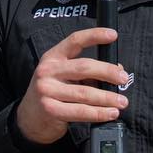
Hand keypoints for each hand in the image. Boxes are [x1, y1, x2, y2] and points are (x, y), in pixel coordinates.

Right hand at [14, 27, 129, 145]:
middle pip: (83, 67)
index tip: (113, 35)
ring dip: (107, 98)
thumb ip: (87, 72)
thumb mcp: (64, 76)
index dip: (94, 35)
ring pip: (84, 92)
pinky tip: (110, 113)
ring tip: (122, 101)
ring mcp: (47, 90)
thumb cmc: (53, 92)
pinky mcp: (50, 110)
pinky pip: (79, 111)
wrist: (29, 118)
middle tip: (123, 78)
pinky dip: (98, 113)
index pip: (75, 40)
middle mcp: (48, 70)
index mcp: (53, 57)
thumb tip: (117, 70)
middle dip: (107, 72)